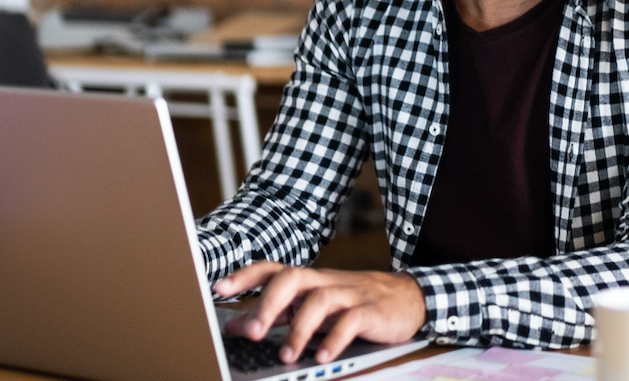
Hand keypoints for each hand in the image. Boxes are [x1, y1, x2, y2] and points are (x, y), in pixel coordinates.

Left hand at [214, 262, 427, 365]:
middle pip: (293, 278)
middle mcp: (326, 282)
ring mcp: (350, 295)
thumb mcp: (315, 308)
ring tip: (286, 355)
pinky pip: (351, 322)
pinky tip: (322, 358)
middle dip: (268, 304)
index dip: (245, 276)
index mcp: (309, 281)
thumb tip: (236, 326)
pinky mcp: (372, 311)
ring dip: (299, 330)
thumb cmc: (355, 304)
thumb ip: (279, 315)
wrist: (410, 298)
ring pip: (319, 300)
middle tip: (251, 332)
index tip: (219, 288)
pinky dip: (334, 341)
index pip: (273, 269)